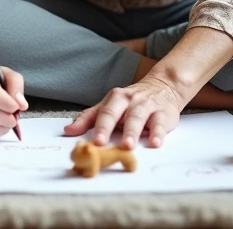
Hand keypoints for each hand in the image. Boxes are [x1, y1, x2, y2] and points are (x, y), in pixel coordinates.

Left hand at [63, 72, 183, 148]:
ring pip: (137, 117)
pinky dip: (157, 133)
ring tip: (128, 146)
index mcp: (114, 98)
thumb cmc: (131, 102)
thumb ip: (89, 118)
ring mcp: (146, 105)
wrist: (163, 86)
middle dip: (108, 127)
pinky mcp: (163, 113)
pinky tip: (154, 143)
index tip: (91, 141)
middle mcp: (129, 100)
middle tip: (102, 143)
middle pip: (116, 112)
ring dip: (132, 132)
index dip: (97, 126)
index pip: (103, 112)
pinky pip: (160, 123)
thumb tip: (68, 130)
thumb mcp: (110, 106)